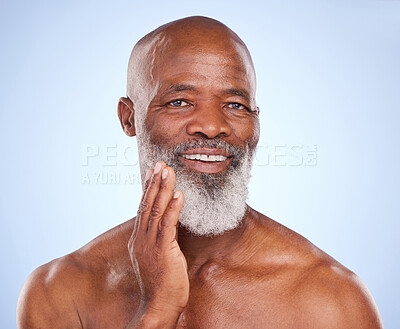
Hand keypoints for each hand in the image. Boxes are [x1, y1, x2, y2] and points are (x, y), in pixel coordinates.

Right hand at [128, 161, 188, 322]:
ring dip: (163, 189)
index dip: (148, 189)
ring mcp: (150, 244)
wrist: (157, 306)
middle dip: (154, 182)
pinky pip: (167, 225)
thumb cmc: (160, 284)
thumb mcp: (155, 257)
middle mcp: (141, 239)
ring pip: (155, 210)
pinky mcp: (162, 251)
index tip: (152, 172)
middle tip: (160, 164)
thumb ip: (158, 239)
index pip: (142, 208)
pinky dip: (173, 208)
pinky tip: (179, 194)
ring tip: (167, 170)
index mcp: (139, 239)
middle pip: (147, 204)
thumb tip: (166, 225)